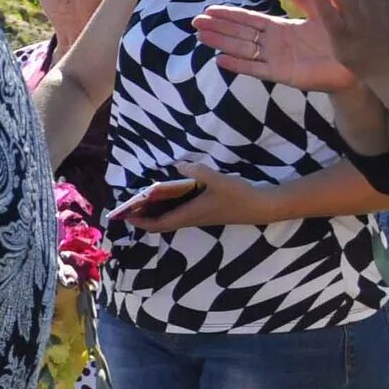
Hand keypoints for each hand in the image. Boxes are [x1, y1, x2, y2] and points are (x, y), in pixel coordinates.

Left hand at [121, 162, 273, 233]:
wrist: (263, 206)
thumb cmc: (240, 196)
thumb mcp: (217, 180)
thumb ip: (197, 171)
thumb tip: (178, 164)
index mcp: (190, 215)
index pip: (159, 224)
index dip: (141, 222)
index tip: (125, 216)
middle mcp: (192, 219)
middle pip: (162, 223)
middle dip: (144, 217)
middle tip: (130, 205)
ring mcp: (200, 217)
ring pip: (171, 218)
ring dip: (156, 212)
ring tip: (143, 199)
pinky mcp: (207, 212)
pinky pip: (181, 213)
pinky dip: (170, 207)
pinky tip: (169, 194)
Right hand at [195, 4, 350, 93]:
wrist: (355, 65)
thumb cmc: (339, 40)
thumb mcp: (321, 13)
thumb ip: (304, 0)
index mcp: (281, 28)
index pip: (250, 20)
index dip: (230, 15)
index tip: (210, 9)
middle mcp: (273, 44)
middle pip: (240, 34)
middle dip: (218, 27)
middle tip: (195, 22)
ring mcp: (275, 59)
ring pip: (242, 49)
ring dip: (221, 42)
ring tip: (201, 36)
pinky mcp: (281, 74)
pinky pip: (256, 69)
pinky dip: (238, 65)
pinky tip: (220, 59)